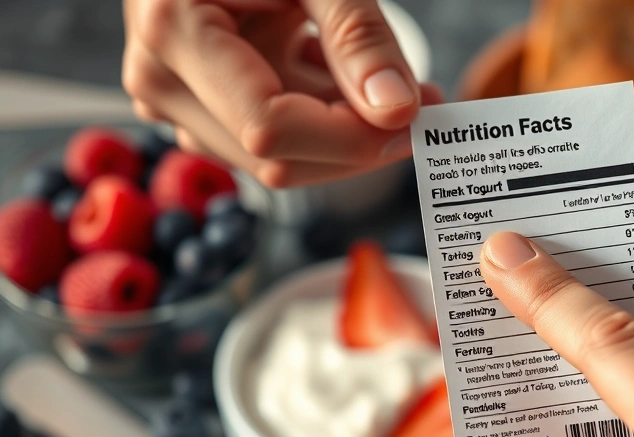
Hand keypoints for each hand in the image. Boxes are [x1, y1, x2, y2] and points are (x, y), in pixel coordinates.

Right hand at [122, 0, 443, 187]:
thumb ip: (356, 33)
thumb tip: (397, 109)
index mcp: (176, 33)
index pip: (270, 129)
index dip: (351, 140)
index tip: (415, 119)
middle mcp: (162, 81)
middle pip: (277, 159)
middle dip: (359, 144)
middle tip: (424, 104)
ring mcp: (175, 100)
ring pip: (279, 159)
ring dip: (344, 132)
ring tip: (392, 80)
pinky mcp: (197, 107)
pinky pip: (272, 138)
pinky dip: (321, 117)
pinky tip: (346, 78)